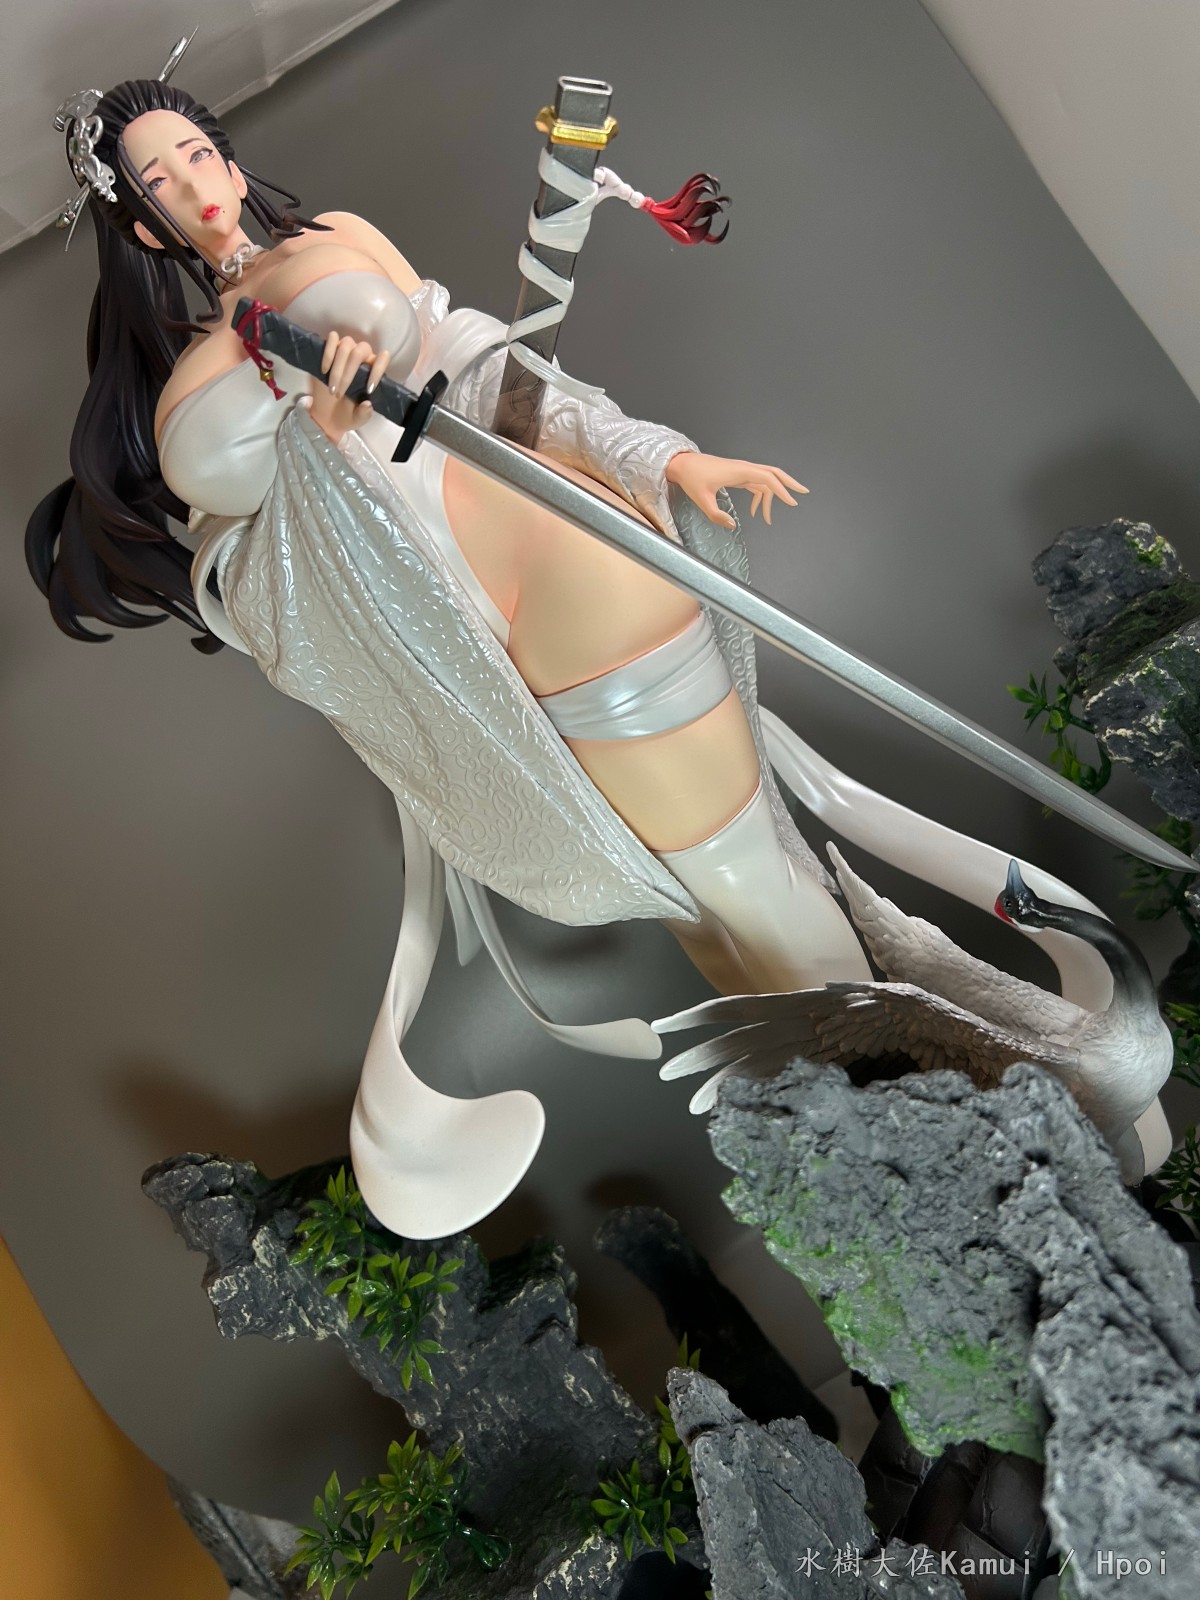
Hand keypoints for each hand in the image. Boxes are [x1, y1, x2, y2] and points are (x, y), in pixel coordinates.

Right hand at [309, 333, 390, 444]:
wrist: (326, 415)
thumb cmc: (346, 413)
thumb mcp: (357, 418)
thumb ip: (364, 413)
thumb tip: (367, 405)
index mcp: (372, 371)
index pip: (381, 360)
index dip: (377, 371)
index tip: (368, 389)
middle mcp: (361, 357)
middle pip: (360, 351)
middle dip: (348, 374)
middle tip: (339, 394)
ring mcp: (345, 351)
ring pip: (346, 344)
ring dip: (337, 368)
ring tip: (332, 388)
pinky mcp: (329, 349)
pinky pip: (332, 339)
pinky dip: (328, 353)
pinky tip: (324, 370)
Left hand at [665, 451, 807, 530]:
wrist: (682, 465)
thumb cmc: (692, 479)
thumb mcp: (701, 500)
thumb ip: (716, 515)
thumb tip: (732, 525)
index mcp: (740, 471)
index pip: (768, 479)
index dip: (782, 491)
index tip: (792, 502)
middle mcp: (744, 468)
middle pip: (774, 473)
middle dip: (790, 483)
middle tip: (804, 493)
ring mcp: (742, 471)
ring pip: (766, 480)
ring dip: (772, 497)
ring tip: (768, 519)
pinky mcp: (738, 475)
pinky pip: (756, 484)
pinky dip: (760, 497)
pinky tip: (755, 512)